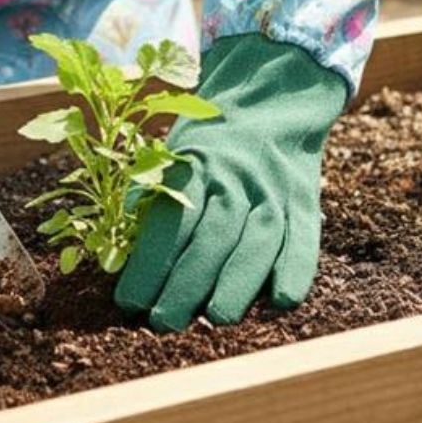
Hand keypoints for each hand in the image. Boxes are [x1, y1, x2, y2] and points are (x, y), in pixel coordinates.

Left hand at [114, 33, 347, 330]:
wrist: (266, 100)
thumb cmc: (203, 146)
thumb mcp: (169, 157)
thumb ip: (148, 201)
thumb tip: (117, 257)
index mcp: (191, 165)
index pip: (167, 220)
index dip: (148, 263)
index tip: (129, 302)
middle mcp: (232, 176)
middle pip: (211, 235)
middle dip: (186, 284)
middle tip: (163, 323)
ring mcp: (272, 187)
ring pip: (257, 239)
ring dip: (236, 283)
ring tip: (216, 319)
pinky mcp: (304, 198)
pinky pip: (304, 237)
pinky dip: (295, 269)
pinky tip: (280, 301)